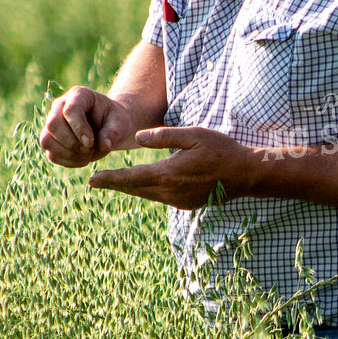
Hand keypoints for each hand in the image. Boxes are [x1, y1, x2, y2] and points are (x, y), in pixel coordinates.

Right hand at [39, 86, 135, 167]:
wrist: (109, 127)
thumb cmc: (114, 120)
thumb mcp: (120, 123)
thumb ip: (113, 133)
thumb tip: (105, 146)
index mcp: (79, 95)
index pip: (70, 110)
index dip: (79, 129)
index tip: (91, 143)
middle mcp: (60, 106)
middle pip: (52, 124)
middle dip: (71, 143)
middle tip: (90, 150)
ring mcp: (53, 123)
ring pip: (46, 140)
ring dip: (68, 154)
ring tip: (87, 156)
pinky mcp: (52, 140)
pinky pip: (51, 154)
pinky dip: (67, 161)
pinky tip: (83, 160)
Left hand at [88, 126, 255, 208]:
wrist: (245, 174)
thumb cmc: (221, 149)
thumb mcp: (192, 135)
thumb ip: (163, 136)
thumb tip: (138, 138)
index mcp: (169, 174)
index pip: (132, 178)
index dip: (110, 179)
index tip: (92, 180)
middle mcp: (171, 192)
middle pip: (135, 190)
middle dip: (115, 185)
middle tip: (94, 183)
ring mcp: (179, 201)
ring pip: (147, 195)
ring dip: (130, 189)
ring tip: (115, 184)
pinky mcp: (187, 204)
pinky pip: (160, 198)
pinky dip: (147, 192)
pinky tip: (143, 187)